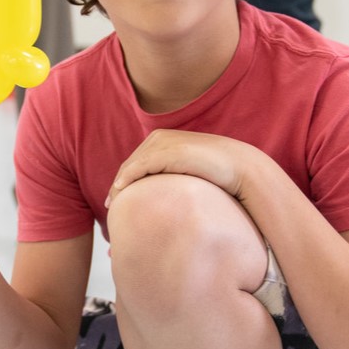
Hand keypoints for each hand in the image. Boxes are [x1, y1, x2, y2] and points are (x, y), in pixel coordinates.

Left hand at [105, 129, 246, 206]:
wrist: (240, 167)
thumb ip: (173, 180)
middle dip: (117, 188)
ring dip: (118, 188)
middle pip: (128, 166)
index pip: (135, 163)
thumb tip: (165, 200)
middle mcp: (159, 138)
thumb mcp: (188, 175)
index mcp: (162, 140)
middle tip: (109, 210)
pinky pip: (139, 168)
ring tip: (112, 208)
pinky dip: (127, 180)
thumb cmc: (217, 175)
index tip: (115, 203)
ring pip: (130, 167)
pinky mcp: (167, 152)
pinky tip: (120, 192)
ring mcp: (162, 143)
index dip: (122, 183)